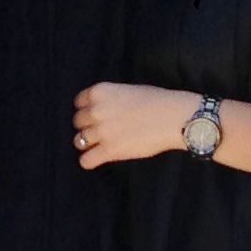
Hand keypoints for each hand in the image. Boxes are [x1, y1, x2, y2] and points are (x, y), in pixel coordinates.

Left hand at [73, 83, 194, 168]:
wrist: (174, 117)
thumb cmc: (157, 101)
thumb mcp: (128, 90)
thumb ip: (110, 99)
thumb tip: (101, 110)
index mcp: (100, 92)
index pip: (78, 102)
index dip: (87, 109)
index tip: (95, 115)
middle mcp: (95, 111)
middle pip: (77, 122)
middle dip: (88, 126)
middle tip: (102, 130)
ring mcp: (101, 132)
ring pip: (78, 141)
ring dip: (88, 143)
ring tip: (100, 145)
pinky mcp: (109, 150)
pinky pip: (86, 161)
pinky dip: (90, 161)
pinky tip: (98, 158)